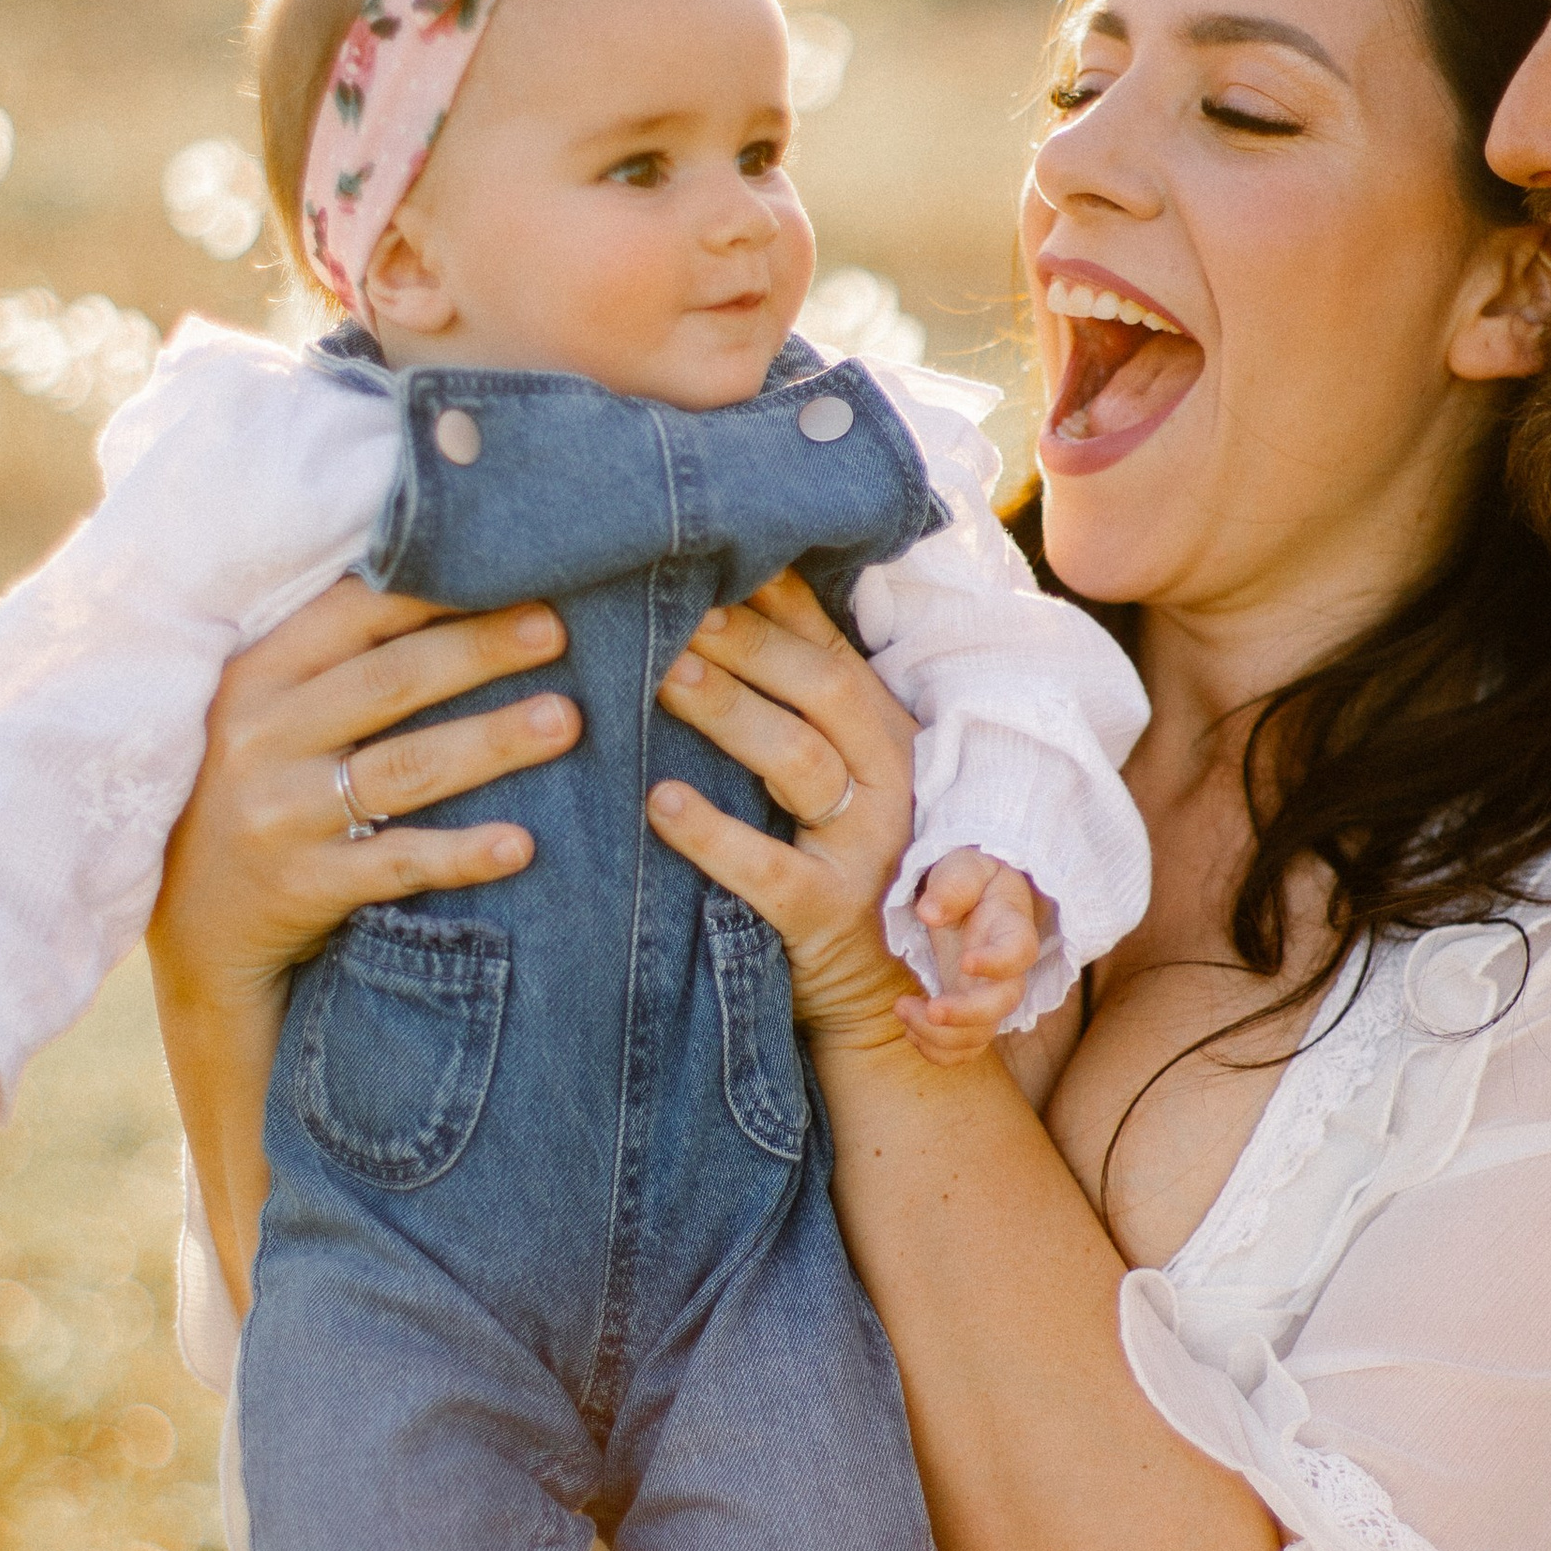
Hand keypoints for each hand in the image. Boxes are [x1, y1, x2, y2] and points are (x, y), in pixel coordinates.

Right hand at [148, 573, 583, 1013]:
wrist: (195, 928)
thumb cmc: (246, 795)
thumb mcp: (258, 716)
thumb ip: (324, 661)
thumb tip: (435, 584)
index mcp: (253, 678)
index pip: (351, 614)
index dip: (433, 589)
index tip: (510, 570)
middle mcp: (261, 737)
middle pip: (390, 680)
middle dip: (479, 650)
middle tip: (559, 628)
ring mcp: (280, 814)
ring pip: (405, 767)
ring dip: (491, 741)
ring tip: (564, 721)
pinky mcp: (303, 885)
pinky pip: (397, 863)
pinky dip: (461, 854)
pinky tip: (520, 844)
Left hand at [649, 574, 925, 1054]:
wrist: (882, 992)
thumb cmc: (833, 861)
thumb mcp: (835, 778)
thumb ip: (797, 705)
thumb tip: (716, 606)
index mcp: (888, 735)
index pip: (833, 648)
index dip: (777, 601)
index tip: (712, 558)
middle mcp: (892, 781)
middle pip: (822, 689)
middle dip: (746, 643)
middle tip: (673, 612)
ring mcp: (867, 849)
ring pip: (800, 762)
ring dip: (728, 712)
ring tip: (661, 679)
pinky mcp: (829, 913)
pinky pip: (768, 868)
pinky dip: (711, 834)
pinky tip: (658, 804)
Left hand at [904, 852, 1044, 1062]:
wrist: (974, 897)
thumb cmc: (971, 879)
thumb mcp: (964, 866)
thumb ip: (953, 885)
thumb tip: (930, 913)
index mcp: (1011, 930)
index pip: (1019, 953)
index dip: (997, 964)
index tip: (965, 961)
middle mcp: (1006, 972)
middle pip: (1004, 1005)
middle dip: (966, 1014)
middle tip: (930, 1008)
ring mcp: (989, 997)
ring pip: (981, 1034)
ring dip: (940, 1035)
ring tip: (902, 1008)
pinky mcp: (969, 1014)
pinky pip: (964, 1049)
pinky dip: (938, 1051)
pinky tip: (910, 1029)